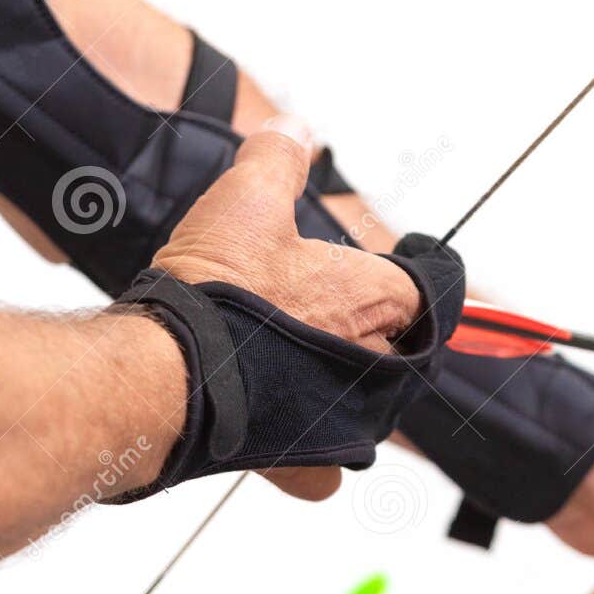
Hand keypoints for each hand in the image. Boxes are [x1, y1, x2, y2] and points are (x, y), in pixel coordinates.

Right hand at [152, 115, 423, 499]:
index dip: (412, 278)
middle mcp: (374, 366)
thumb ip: (278, 159)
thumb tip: (295, 128)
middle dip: (364, 332)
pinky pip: (330, 464)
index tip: (394, 274)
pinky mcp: (304, 463)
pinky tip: (281, 422)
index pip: (429, 290)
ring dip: (336, 385)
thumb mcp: (246, 200)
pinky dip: (313, 451)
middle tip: (315, 312)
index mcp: (377, 299)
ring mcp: (343, 419)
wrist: (164, 374)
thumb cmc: (215, 293)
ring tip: (287, 361)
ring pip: (365, 404)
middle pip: (396, 349)